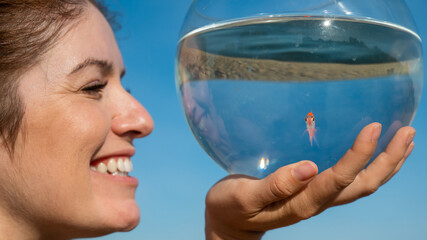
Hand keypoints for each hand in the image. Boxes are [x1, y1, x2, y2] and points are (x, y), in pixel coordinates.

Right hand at [205, 123, 415, 239]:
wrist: (230, 222)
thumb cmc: (232, 206)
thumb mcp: (245, 197)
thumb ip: (275, 185)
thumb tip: (308, 167)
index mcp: (303, 203)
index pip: (339, 179)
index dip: (359, 155)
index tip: (373, 126)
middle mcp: (317, 202)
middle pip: (364, 184)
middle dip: (388, 160)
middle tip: (407, 131)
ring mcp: (318, 198)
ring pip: (362, 184)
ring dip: (386, 163)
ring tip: (404, 138)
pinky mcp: (313, 191)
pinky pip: (350, 180)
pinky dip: (368, 164)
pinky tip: (373, 150)